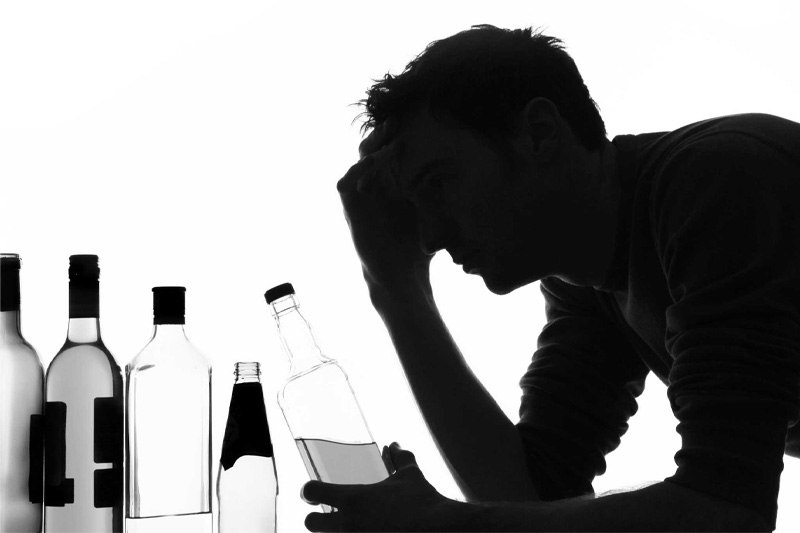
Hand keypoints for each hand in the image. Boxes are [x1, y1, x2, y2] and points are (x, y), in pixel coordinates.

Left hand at [302, 443, 470, 531]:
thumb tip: (395, 444)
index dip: (309, 490)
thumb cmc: (423, 502)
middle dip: (316, 519)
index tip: (313, 493)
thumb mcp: (410, 477)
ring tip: (353, 528)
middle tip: (328, 517)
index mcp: (354, 498)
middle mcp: (348, 523)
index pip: (310, 490)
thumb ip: (400, 459)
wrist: (440, 530)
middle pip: (310, 523)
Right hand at [338, 122, 433, 294]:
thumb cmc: (419, 250)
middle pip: (373, 151)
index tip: (413, 119)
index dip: (397, 135)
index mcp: (392, 188)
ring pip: (359, 163)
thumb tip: (471, 174)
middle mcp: (373, 190)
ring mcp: (360, 200)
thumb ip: (441, 196)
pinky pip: (346, 183)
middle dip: (383, 135)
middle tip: (398, 121)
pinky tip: (374, 161)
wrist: (403, 278)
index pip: (390, 153)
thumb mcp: (434, 216)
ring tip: (390, 139)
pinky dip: (358, 171)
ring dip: (373, 149)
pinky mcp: (351, 211)